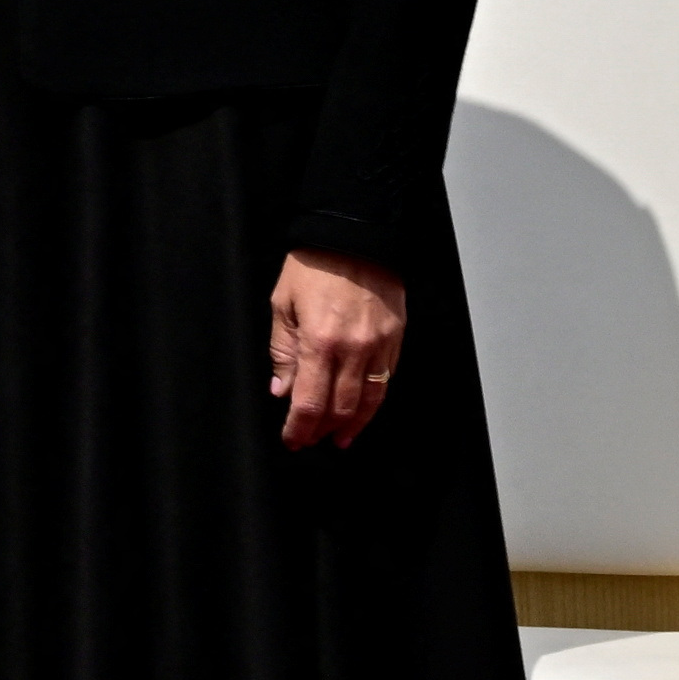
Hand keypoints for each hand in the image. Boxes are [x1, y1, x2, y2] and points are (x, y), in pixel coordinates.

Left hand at [269, 249, 410, 451]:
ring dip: (354, 424)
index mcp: (319, 342)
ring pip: (370, 400)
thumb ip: (282, 352)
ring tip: (339, 438)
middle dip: (323, 430)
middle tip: (311, 441)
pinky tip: (362, 411)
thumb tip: (281, 390)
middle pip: (341, 408)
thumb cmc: (313, 267)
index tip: (292, 439)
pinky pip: (386, 380)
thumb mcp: (282, 305)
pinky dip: (373, 402)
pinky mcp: (397, 339)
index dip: (300, 427)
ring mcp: (380, 346)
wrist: (355, 238)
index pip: (309, 401)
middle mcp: (353, 349)